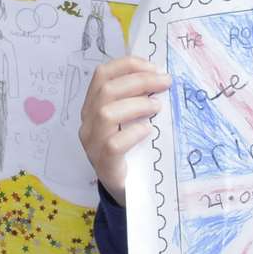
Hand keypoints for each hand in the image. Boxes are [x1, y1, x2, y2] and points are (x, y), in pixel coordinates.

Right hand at [79, 57, 169, 205]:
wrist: (125, 188)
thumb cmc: (131, 148)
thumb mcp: (130, 119)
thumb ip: (135, 99)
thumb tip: (159, 77)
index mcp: (92, 106)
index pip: (102, 74)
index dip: (127, 66)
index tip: (154, 67)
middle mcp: (88, 122)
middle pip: (106, 90)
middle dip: (140, 81)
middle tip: (165, 83)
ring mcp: (92, 144)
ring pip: (106, 113)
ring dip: (137, 105)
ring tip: (157, 107)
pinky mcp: (103, 163)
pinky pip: (114, 144)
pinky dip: (133, 133)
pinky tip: (148, 131)